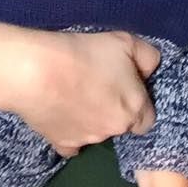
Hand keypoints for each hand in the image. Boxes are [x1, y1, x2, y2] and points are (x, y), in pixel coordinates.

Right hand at [0, 23, 159, 156]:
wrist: (37, 72)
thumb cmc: (86, 54)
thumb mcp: (127, 42)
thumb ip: (148, 58)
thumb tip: (149, 72)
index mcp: (135, 108)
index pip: (147, 118)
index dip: (138, 102)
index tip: (125, 86)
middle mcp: (115, 130)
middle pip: (122, 125)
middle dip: (115, 109)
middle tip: (99, 85)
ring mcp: (88, 140)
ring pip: (97, 133)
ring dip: (93, 118)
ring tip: (76, 93)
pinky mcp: (61, 144)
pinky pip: (72, 143)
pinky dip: (70, 131)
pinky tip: (63, 112)